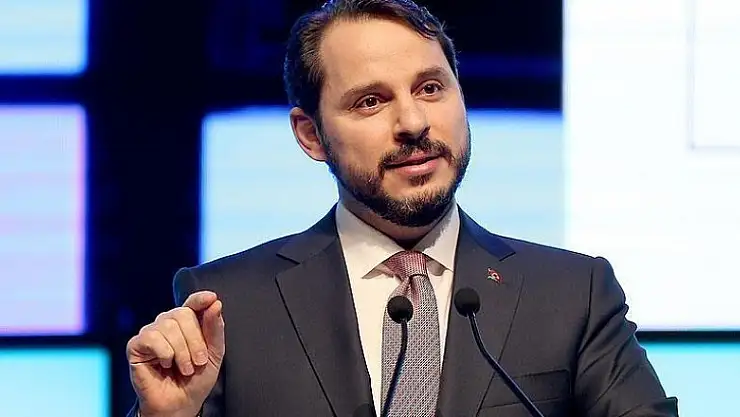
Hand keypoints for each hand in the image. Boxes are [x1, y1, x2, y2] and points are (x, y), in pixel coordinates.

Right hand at [126, 291, 224, 416]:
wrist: (180, 404)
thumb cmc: (195, 379)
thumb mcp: (214, 354)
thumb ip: (215, 328)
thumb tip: (215, 303)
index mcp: (187, 323)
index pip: (192, 303)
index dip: (200, 298)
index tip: (211, 298)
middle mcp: (167, 324)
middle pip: (183, 313)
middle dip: (195, 340)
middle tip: (198, 361)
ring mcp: (151, 333)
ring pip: (168, 326)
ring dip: (182, 352)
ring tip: (184, 368)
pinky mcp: (136, 345)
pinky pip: (152, 337)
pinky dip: (165, 353)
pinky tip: (165, 364)